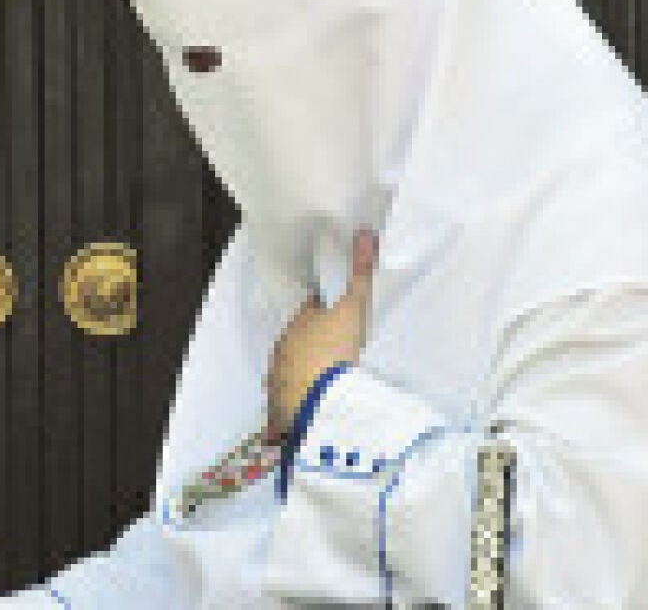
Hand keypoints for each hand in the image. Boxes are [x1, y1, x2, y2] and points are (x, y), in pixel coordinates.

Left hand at [264, 228, 377, 439]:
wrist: (316, 403)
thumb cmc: (332, 349)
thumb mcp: (352, 310)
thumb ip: (360, 273)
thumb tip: (366, 232)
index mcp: (296, 327)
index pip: (311, 314)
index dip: (326, 313)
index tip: (341, 318)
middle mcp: (283, 352)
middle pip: (301, 343)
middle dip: (318, 344)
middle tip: (343, 351)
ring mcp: (281, 384)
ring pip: (296, 374)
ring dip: (312, 376)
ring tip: (336, 383)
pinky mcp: (285, 414)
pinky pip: (296, 405)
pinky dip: (307, 404)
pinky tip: (324, 410)